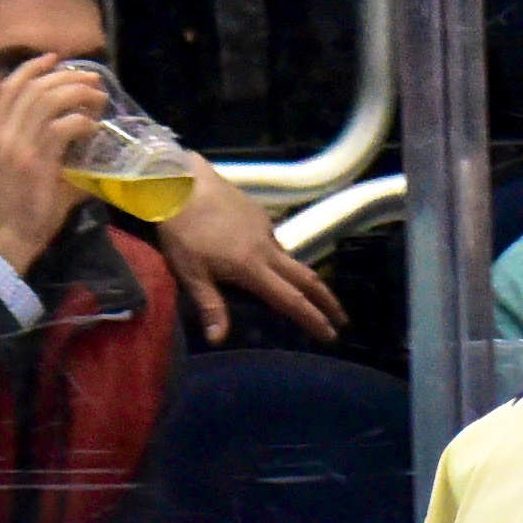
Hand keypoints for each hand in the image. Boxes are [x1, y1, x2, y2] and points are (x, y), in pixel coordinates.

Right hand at [0, 55, 107, 275]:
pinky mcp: (36, 162)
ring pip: (48, 101)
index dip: (33, 69)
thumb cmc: (19, 212)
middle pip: (34, 88)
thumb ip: (49, 156)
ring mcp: (17, 146)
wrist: (6, 239)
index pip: (10, 88)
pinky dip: (81, 122)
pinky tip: (93, 127)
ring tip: (98, 98)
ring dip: (78, 94)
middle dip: (66, 77)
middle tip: (92, 79)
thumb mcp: (26, 174)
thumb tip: (86, 153)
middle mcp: (3, 134)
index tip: (55, 60)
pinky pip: (62, 128)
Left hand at [157, 157, 343, 343]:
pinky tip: (264, 259)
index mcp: (252, 267)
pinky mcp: (258, 213)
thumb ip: (210, 305)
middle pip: (306, 278)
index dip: (313, 319)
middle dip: (327, 300)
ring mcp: (265, 228)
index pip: (291, 300)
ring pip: (290, 259)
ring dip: (301, 280)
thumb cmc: (182, 231)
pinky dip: (277, 257)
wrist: (180, 182)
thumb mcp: (190, 273)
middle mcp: (267, 248)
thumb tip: (218, 340)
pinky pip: (274, 241)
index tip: (331, 334)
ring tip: (301, 295)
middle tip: (342, 319)